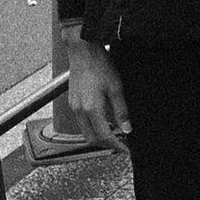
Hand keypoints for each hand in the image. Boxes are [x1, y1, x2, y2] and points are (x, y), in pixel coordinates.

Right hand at [64, 33, 131, 150]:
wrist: (82, 50)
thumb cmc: (99, 65)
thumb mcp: (116, 88)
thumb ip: (121, 111)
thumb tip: (126, 129)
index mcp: (91, 109)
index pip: (105, 136)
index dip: (117, 146)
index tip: (126, 150)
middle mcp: (79, 111)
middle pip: (92, 138)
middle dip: (107, 144)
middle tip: (121, 145)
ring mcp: (73, 106)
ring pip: (85, 131)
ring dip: (99, 136)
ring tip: (115, 133)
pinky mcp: (72, 101)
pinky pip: (81, 121)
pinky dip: (93, 126)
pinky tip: (104, 121)